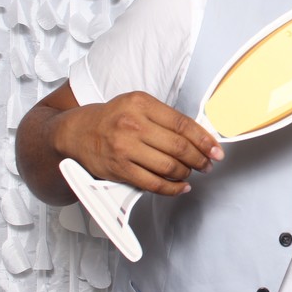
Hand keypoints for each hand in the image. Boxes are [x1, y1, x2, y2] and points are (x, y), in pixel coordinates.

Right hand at [55, 91, 223, 195]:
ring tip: (192, 172)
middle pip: (179, 147)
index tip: (216, 149)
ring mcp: (125, 148)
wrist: (75, 132)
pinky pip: (153, 183)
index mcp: (141, 103)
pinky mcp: (119, 169)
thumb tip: (199, 134)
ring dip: (187, 173)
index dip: (204, 139)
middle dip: (200, 158)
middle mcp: (133, 125)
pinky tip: (180, 186)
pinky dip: (172, 188)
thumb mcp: (137, 105)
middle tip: (208, 163)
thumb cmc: (111, 118)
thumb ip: (165, 117)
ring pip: (168, 166)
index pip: (183, 124)